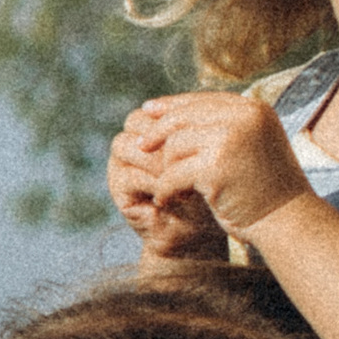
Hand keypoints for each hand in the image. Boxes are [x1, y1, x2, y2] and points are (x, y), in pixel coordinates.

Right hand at [108, 109, 225, 259]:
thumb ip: (205, 132)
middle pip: (137, 120)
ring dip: (159, 158)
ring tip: (186, 170)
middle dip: (165, 134)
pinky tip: (179, 190)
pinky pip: (129, 175)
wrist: (197, 235)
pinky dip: (155, 182)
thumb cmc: (210, 193)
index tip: (209, 126)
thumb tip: (220, 103)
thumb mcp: (211, 159)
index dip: (179, 114)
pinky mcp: (118, 189)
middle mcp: (134, 142)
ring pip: (128, 144)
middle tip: (195, 146)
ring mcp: (121, 164)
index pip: (160, 108)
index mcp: (155, 129)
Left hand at [124, 91, 311, 240]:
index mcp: (254, 110)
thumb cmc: (266, 188)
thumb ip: (222, 126)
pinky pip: (173, 174)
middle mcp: (244, 118)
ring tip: (173, 188)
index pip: (203, 100)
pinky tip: (166, 200)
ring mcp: (231, 139)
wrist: (287, 222)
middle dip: (158, 131)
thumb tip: (167, 110)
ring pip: (175, 145)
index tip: (148, 110)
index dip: (173, 105)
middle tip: (140, 146)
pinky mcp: (216, 166)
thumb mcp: (250, 145)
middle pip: (183, 117)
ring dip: (167, 169)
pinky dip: (166, 189)